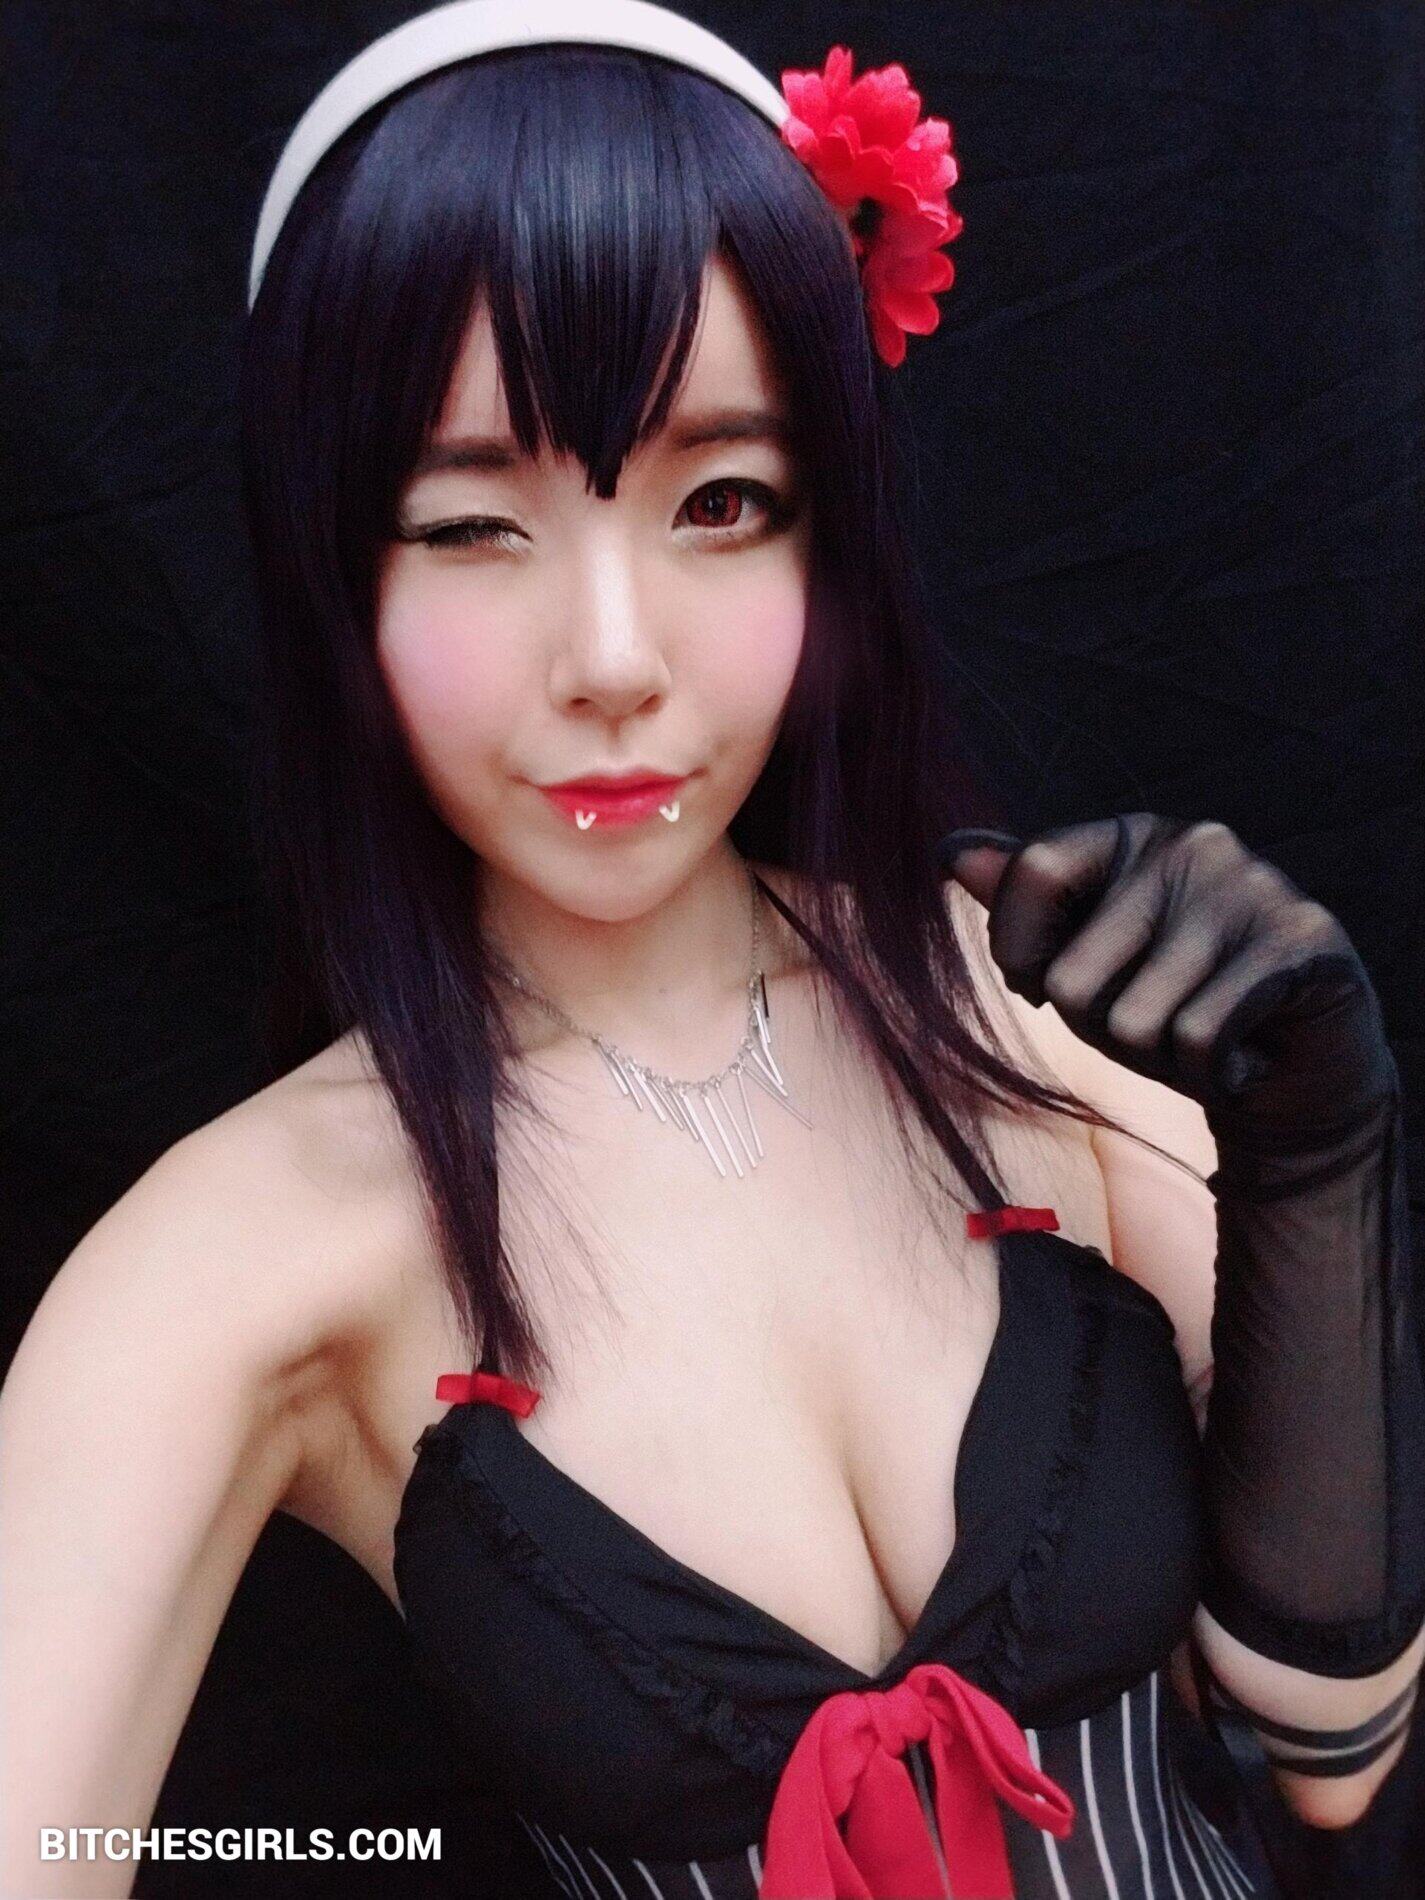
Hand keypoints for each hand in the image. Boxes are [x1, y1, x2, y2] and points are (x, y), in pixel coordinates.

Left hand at [940, 814, 1397, 1158]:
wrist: (1297, 1062)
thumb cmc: (1174, 1001)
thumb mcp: (1088, 957)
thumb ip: (1025, 905)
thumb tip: (951, 852)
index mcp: (1131, 836)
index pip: (1032, 870)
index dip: (1016, 950)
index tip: (1042, 987)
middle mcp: (1193, 844)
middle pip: (1074, 975)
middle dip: (1099, 1030)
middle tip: (1153, 1024)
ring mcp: (1253, 886)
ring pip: (1136, 1021)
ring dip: (1159, 1062)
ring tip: (1200, 1041)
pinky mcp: (1301, 940)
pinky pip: (1198, 1039)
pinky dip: (1210, 1074)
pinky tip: (1240, 1060)